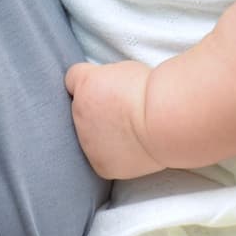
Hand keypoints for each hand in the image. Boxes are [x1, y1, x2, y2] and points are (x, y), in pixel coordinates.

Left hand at [65, 61, 163, 180]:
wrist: (163, 120)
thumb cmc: (151, 91)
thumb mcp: (122, 71)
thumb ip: (105, 80)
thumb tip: (104, 91)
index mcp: (84, 85)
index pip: (71, 79)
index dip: (88, 82)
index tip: (101, 86)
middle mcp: (78, 113)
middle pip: (80, 110)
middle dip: (95, 111)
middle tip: (121, 113)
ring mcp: (87, 142)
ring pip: (89, 136)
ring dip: (102, 134)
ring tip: (129, 132)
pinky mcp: (99, 164)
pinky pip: (102, 158)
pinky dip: (114, 155)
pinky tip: (131, 148)